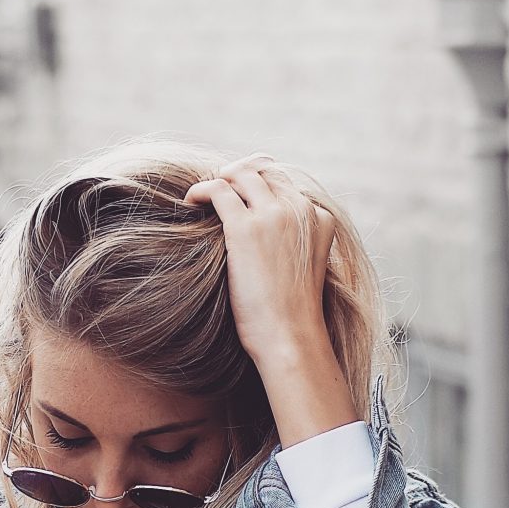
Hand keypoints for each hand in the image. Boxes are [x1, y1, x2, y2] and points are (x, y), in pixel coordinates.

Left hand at [184, 153, 358, 445]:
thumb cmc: (294, 315)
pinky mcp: (245, 228)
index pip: (285, 181)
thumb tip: (268, 240)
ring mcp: (273, 215)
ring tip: (203, 197)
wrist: (290, 337)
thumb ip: (296, 243)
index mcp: (319, 218)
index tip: (240, 194)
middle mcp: (300, 209)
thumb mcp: (305, 268)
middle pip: (262, 170)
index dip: (258, 182)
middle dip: (237, 175)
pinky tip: (190, 203)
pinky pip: (218, 190)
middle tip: (218, 190)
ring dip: (219, 179)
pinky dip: (200, 190)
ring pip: (240, 173)